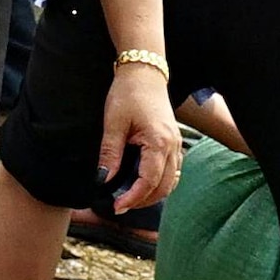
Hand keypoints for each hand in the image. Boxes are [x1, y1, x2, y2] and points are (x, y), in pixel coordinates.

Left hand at [97, 60, 185, 210]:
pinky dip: (160, 182)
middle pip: (164, 186)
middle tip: (121, 206)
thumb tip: (103, 179)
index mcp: (158, 142)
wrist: (144, 73)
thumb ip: (110, 154)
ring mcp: (176, 144)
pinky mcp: (173, 142)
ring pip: (171, 181)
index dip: (133, 198)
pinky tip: (144, 184)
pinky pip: (173, 170)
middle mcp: (172, 146)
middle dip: (143, 201)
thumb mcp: (113, 124)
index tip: (117, 206)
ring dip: (153, 194)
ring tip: (131, 198)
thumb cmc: (128, 94)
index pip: (148, 181)